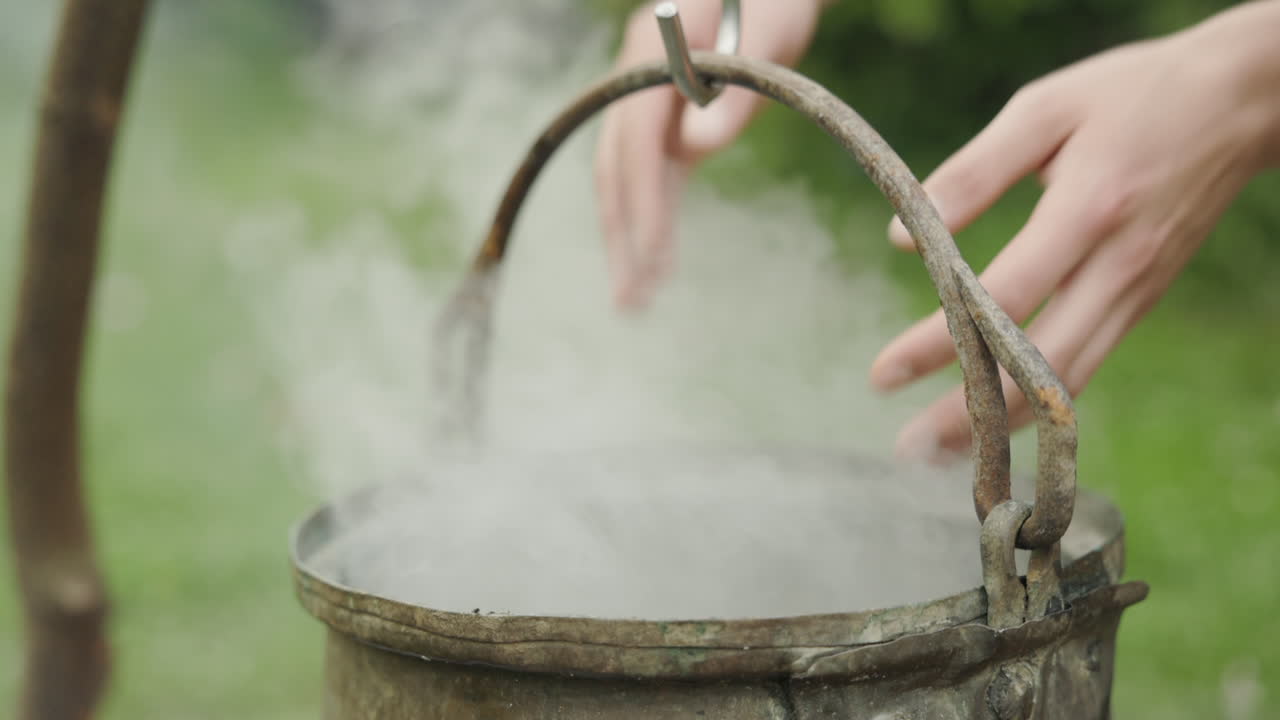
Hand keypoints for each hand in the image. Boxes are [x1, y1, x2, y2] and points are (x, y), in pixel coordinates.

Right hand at [594, 0, 823, 309]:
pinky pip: (652, 175)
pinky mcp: (667, 118)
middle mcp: (635, 75)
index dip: (642, 198)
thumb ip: (735, 91)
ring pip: (626, 177)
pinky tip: (655, 265)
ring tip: (635, 302)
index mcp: (652, 50)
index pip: (636, 135)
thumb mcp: (768, 35)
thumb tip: (696, 148)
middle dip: (624, 233)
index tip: (653, 255)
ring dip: (629, 237)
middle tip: (631, 301)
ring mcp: (646, 99)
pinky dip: (653, 218)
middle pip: (616, 163)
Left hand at [871, 1, 1279, 461]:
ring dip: (1005, 426)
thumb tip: (905, 238)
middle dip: (971, 415)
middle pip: (1038, 366)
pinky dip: (1041, 404)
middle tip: (907, 450)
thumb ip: (974, 172)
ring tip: (941, 456)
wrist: (1240, 102)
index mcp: (1088, 210)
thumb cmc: (1130, 97)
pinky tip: (998, 423)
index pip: (1002, 299)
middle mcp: (1118, 267)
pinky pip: (1086, 366)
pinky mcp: (1141, 300)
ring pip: (1067, 381)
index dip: (939, 344)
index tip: (883, 374)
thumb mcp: (1045, 109)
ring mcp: (1136, 291)